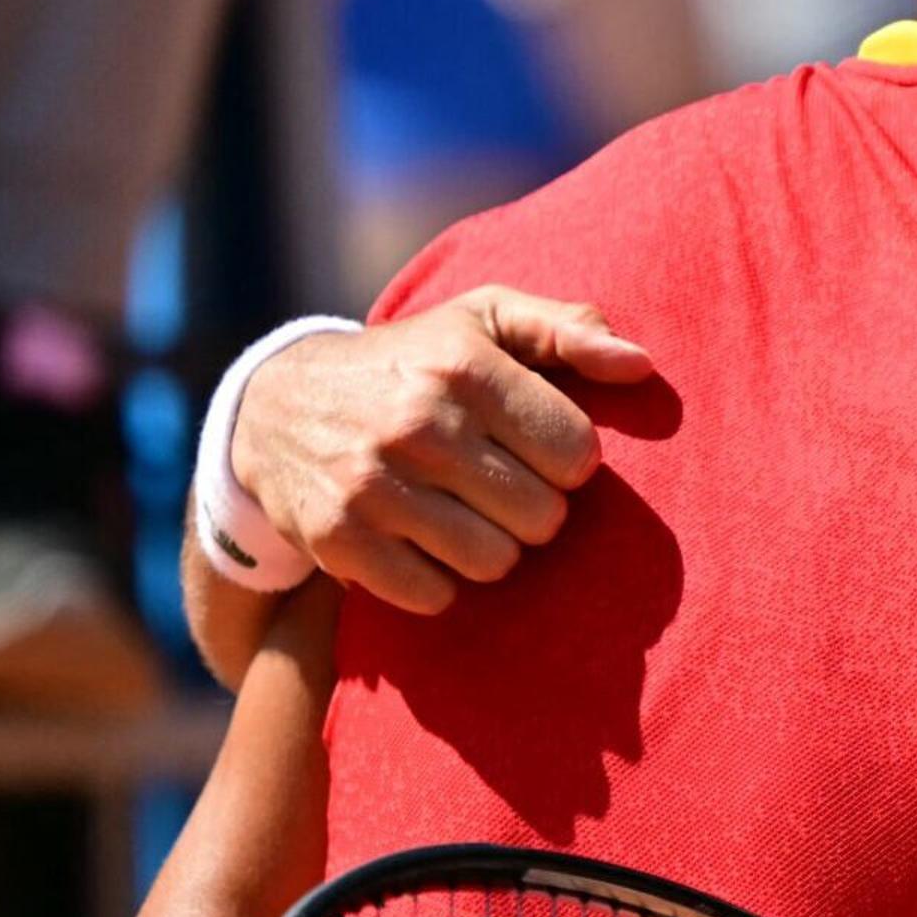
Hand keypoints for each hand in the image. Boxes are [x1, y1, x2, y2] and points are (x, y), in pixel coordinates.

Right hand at [232, 289, 655, 618]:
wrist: (276, 406)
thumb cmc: (411, 363)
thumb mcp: (482, 320)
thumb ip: (567, 331)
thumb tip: (641, 364)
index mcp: (465, 367)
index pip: (577, 454)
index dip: (566, 459)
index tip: (534, 448)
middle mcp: (419, 424)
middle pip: (543, 517)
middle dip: (530, 507)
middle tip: (495, 485)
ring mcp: (374, 486)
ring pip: (496, 563)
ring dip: (488, 547)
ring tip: (460, 512)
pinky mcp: (339, 540)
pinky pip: (435, 595)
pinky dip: (435, 580)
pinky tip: (418, 541)